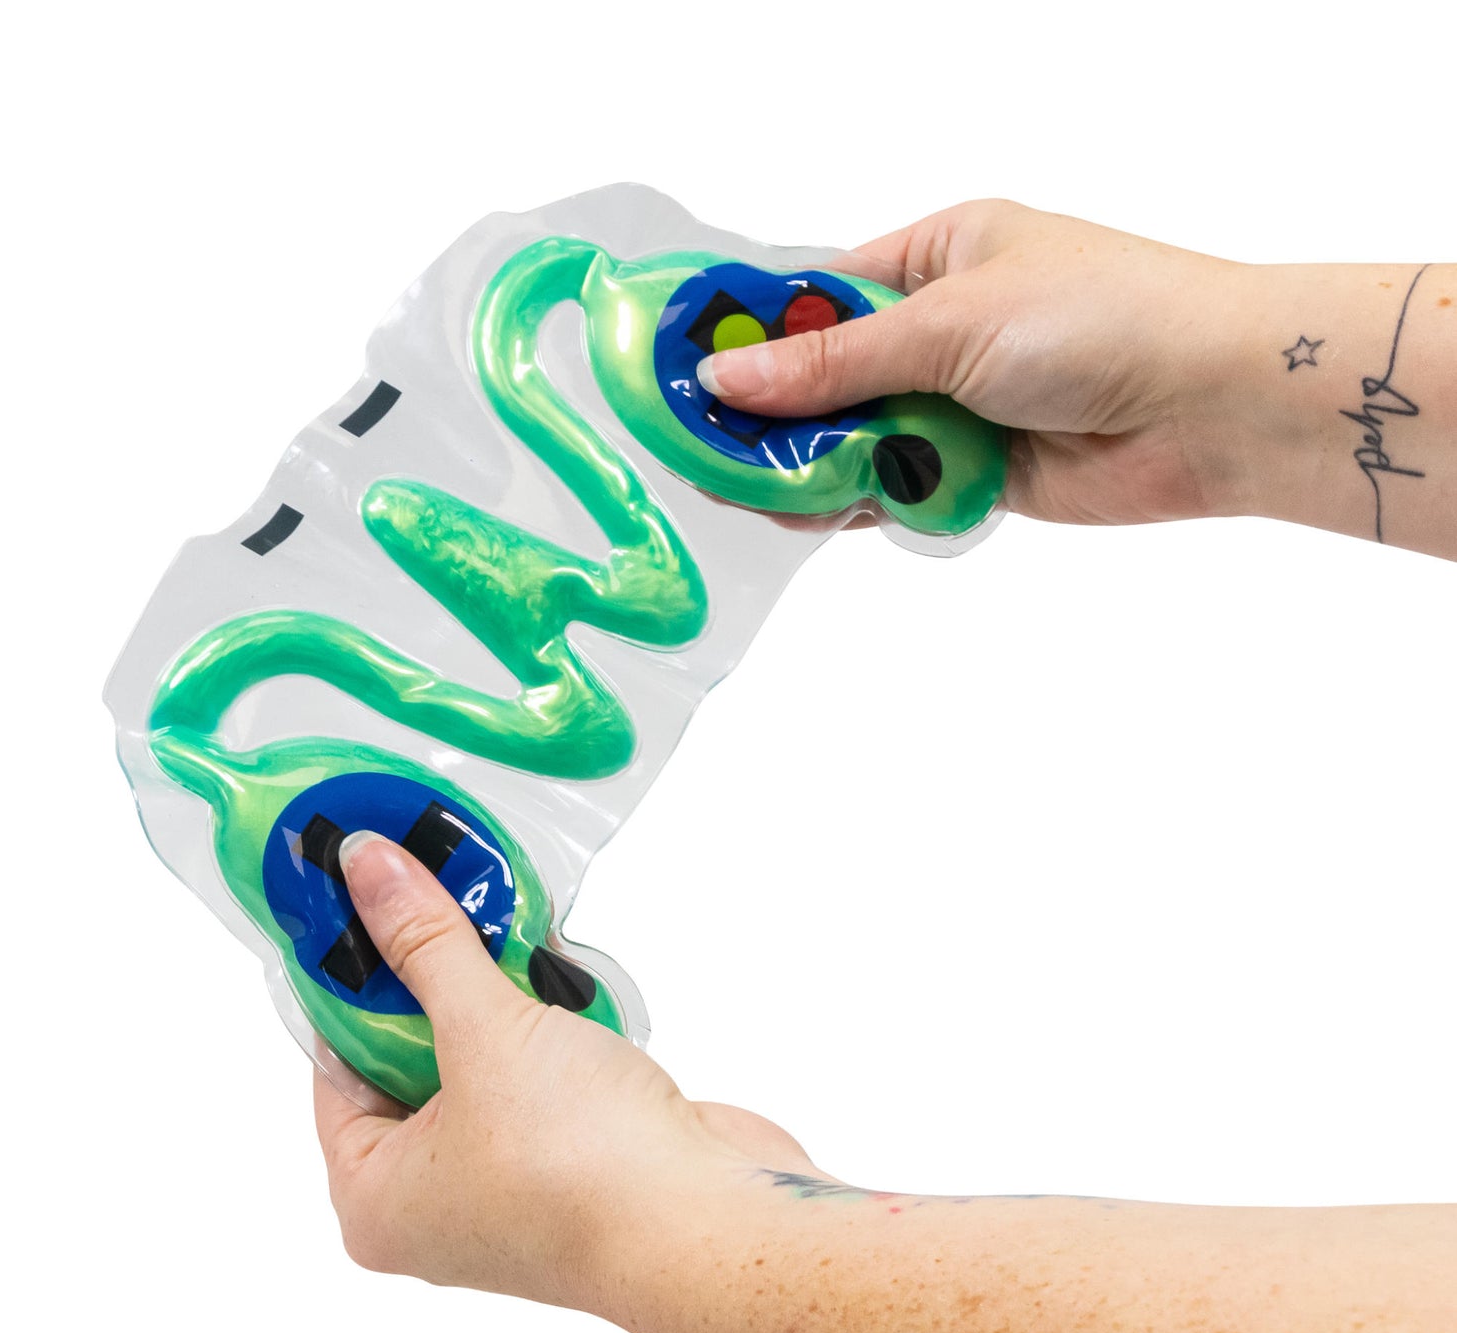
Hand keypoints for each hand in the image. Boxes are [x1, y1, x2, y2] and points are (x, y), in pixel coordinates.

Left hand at [312, 831, 815, 1307]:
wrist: (710, 1225)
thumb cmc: (579, 1165)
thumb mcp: (484, 1032)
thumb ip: (426, 944)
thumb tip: (368, 867)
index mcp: (374, 1199)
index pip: (334, 1069)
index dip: (349, 983)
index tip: (364, 907)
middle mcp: (433, 1206)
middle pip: (409, 1063)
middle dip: (436, 985)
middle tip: (441, 904)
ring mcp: (510, 1189)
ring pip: (485, 1065)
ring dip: (502, 1003)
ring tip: (510, 934)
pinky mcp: (578, 1165)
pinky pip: (542, 1079)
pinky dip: (552, 1030)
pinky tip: (565, 981)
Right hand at [699, 199, 1250, 527]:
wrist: (1213, 404)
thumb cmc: (1099, 320)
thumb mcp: (950, 324)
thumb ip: (835, 363)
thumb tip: (727, 379)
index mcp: (938, 255)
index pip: (818, 294)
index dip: (750, 332)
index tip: (683, 366)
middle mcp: (943, 328)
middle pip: (827, 375)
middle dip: (769, 412)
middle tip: (694, 444)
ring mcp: (959, 403)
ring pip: (854, 438)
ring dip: (804, 464)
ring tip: (734, 488)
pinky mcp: (977, 469)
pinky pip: (895, 486)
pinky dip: (853, 501)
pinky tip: (799, 512)